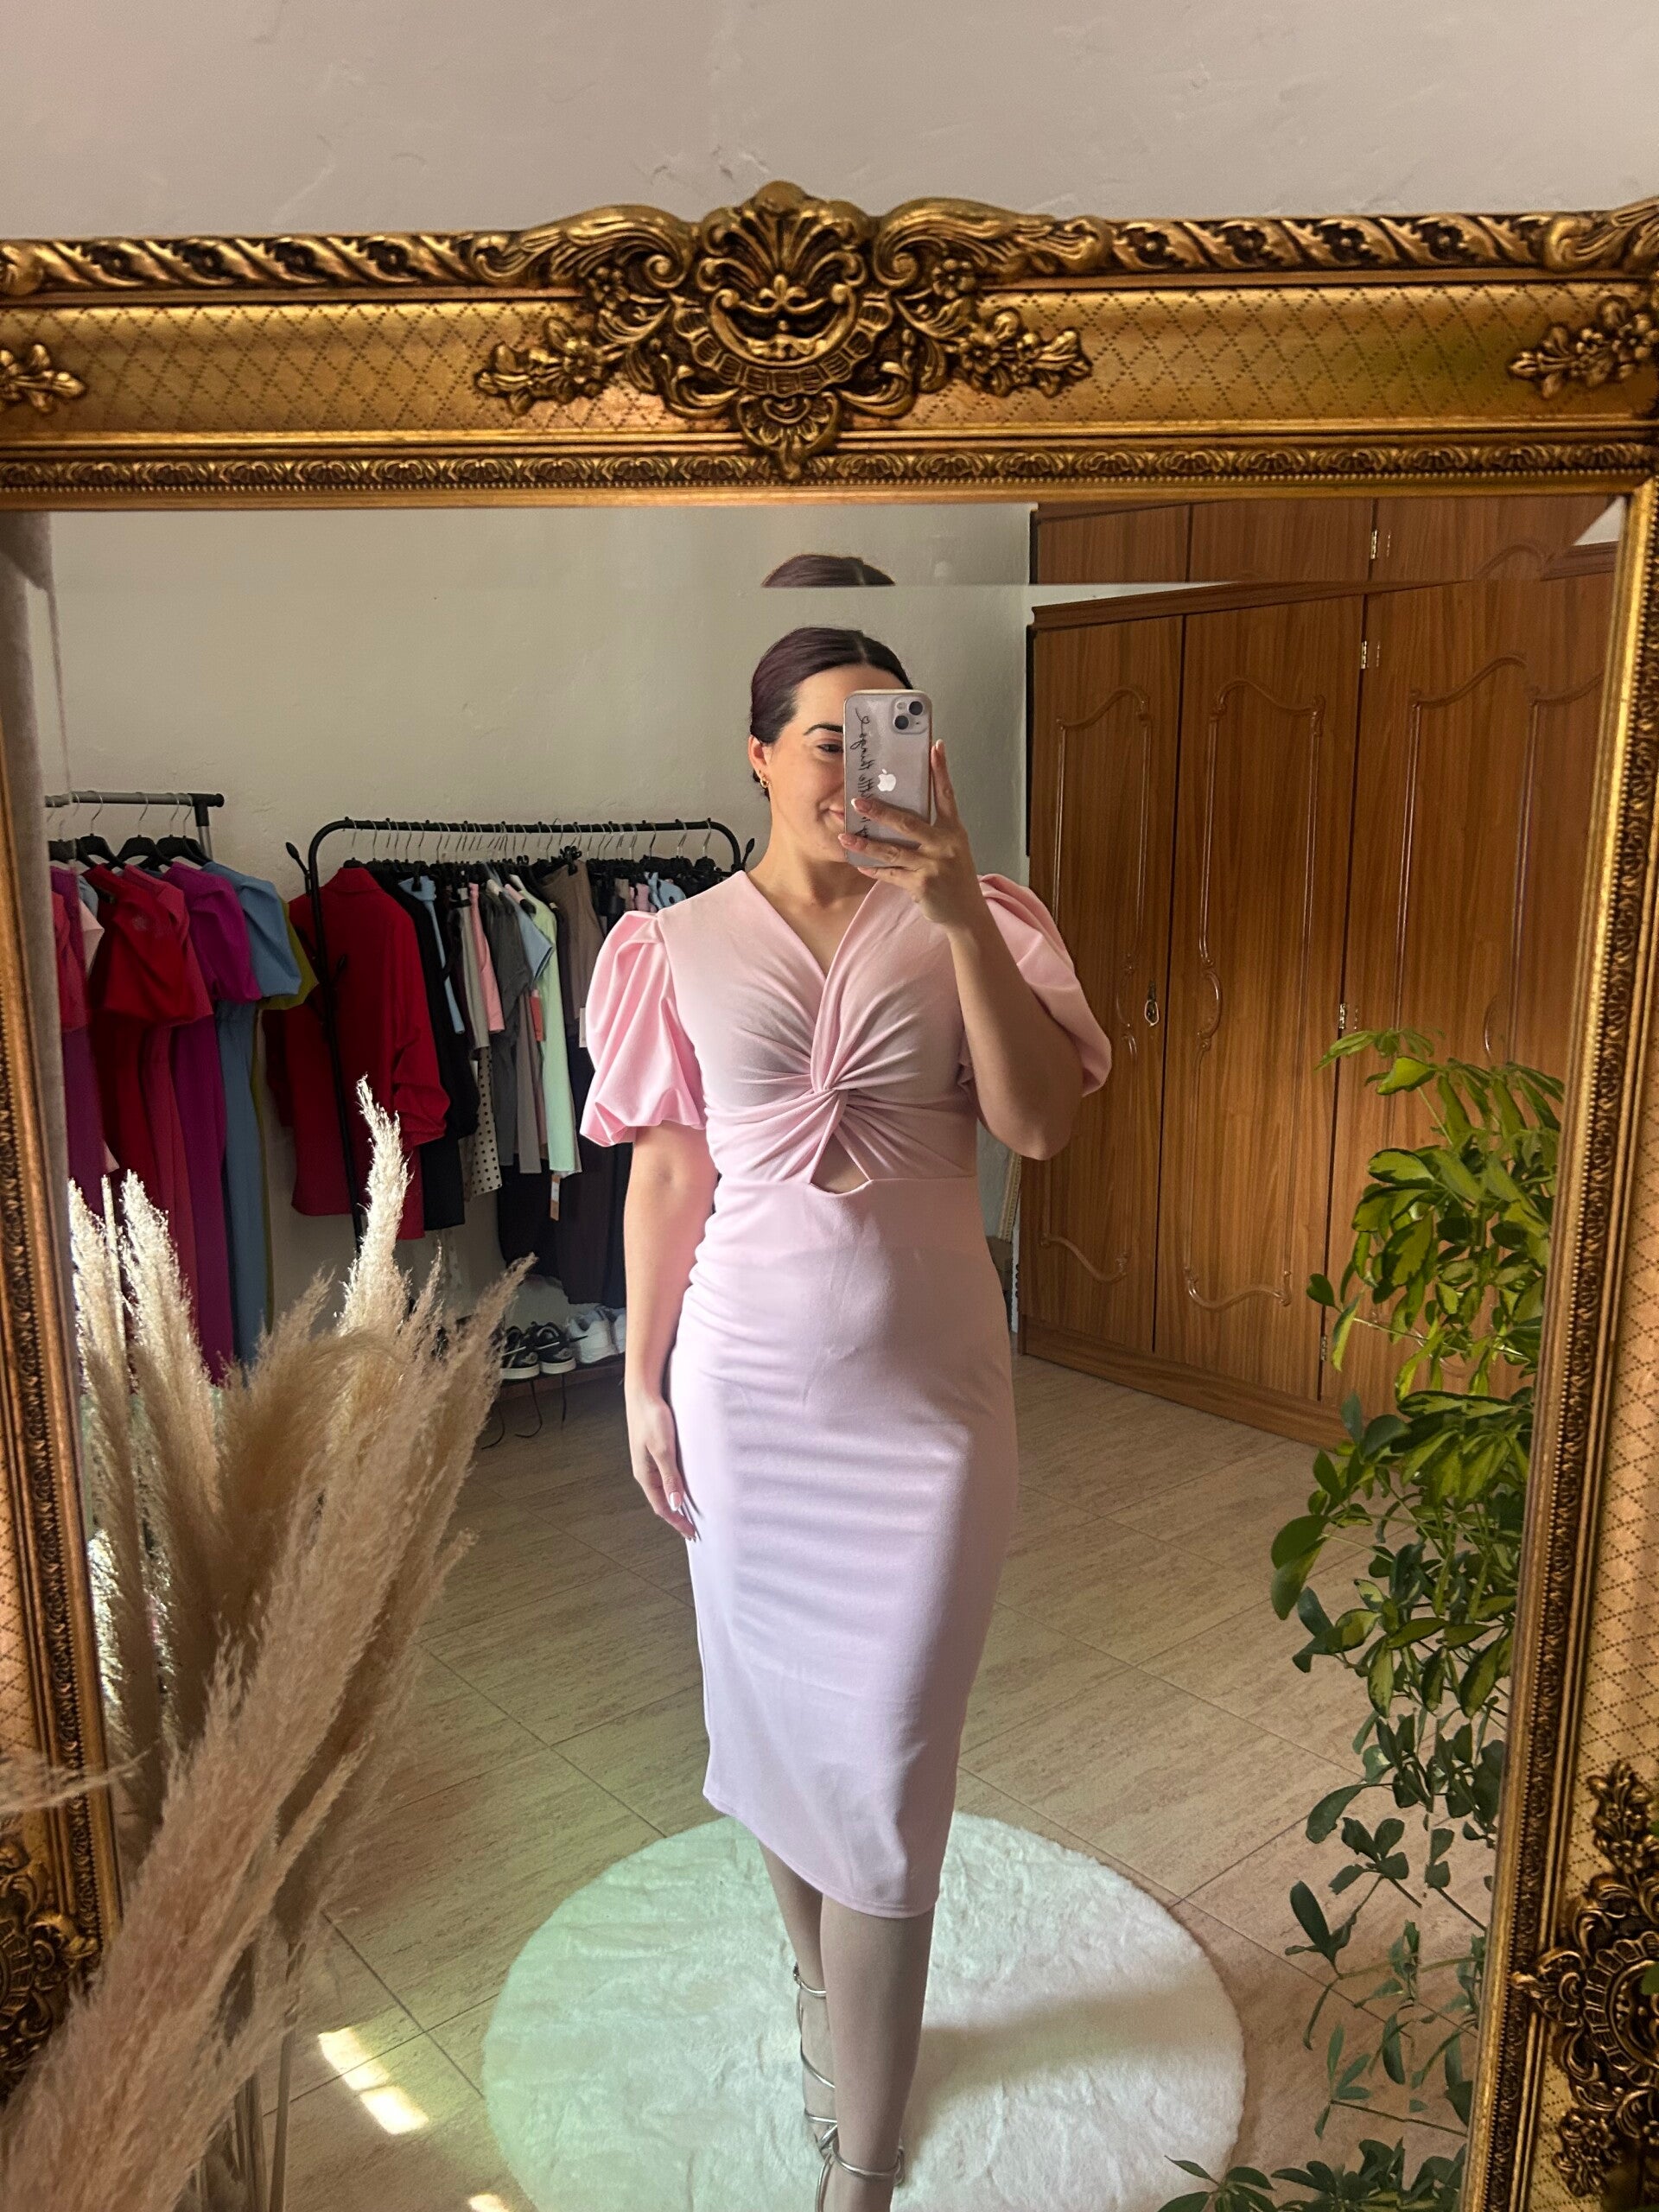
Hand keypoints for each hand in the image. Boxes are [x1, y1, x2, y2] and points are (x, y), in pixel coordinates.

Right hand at [624, 1385, 697, 1541]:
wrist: (643, 1393)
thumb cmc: (651, 1417)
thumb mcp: (664, 1449)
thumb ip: (671, 1476)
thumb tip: (676, 1504)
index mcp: (645, 1474)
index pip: (662, 1507)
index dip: (677, 1522)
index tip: (691, 1533)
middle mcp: (645, 1470)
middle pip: (662, 1501)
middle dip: (676, 1516)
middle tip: (693, 1528)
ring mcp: (649, 1461)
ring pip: (664, 1488)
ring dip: (676, 1502)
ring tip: (691, 1512)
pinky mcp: (654, 1450)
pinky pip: (666, 1476)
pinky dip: (676, 1486)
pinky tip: (684, 1486)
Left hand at [838, 740, 984, 932]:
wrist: (966, 912)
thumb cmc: (955, 875)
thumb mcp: (953, 847)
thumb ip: (933, 830)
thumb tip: (900, 813)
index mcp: (953, 830)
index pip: (946, 795)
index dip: (941, 770)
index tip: (935, 746)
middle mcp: (944, 844)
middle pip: (907, 823)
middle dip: (880, 811)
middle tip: (857, 801)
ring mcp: (933, 865)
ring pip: (891, 851)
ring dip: (865, 844)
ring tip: (845, 835)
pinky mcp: (921, 884)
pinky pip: (890, 874)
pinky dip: (873, 869)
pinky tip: (859, 863)